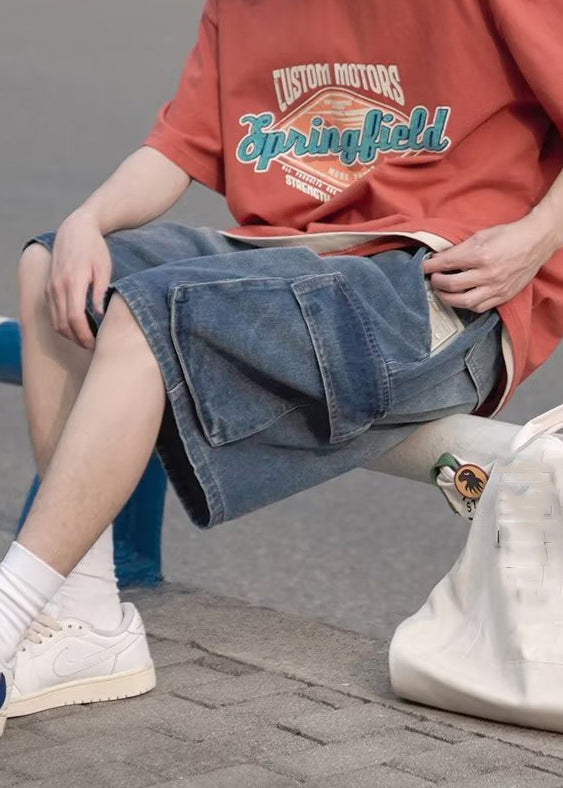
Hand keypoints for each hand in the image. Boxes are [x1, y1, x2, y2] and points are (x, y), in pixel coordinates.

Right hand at [47, 212, 111, 348]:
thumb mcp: (104, 268)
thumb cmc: (94, 248)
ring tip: (86, 341)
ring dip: (70, 335)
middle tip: (93, 347)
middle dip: (78, 339)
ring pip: (56, 321)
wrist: (75, 230)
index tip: (96, 343)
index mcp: (73, 281)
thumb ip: (100, 292)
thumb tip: (99, 315)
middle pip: (64, 324)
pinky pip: (53, 314)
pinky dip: (62, 325)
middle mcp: (58, 286)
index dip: (85, 335)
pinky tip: (76, 329)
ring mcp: (51, 287)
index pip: (75, 317)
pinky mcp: (48, 288)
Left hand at [422, 211, 560, 312]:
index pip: (446, 263)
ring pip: (464, 302)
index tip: (423, 267)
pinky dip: (466, 305)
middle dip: (436, 282)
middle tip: (433, 279)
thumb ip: (460, 248)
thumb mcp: (481, 235)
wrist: (536, 242)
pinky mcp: (503, 296)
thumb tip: (440, 258)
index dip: (430, 266)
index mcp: (480, 254)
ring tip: (442, 291)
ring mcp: (496, 287)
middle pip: (451, 285)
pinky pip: (479, 307)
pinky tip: (460, 299)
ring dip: (447, 298)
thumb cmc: (508, 236)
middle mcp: (487, 274)